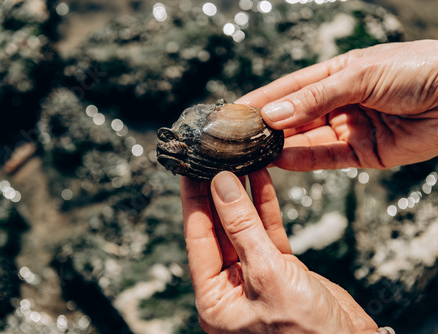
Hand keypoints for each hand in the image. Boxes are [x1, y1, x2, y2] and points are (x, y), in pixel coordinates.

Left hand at [180, 170, 377, 332]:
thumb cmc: (306, 332)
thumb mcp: (267, 275)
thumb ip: (242, 228)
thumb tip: (221, 185)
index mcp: (215, 299)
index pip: (197, 239)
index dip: (194, 201)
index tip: (191, 170)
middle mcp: (231, 286)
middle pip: (218, 229)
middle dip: (217, 194)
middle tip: (212, 159)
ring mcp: (256, 275)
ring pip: (244, 226)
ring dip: (241, 195)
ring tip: (236, 161)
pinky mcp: (280, 269)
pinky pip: (267, 231)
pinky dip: (264, 206)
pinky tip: (259, 179)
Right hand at [236, 40, 437, 170]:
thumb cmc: (416, 70)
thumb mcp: (359, 75)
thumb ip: (314, 98)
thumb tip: (272, 115)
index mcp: (335, 75)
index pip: (289, 88)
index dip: (262, 99)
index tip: (234, 111)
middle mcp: (338, 102)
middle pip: (293, 117)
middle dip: (266, 127)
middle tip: (236, 137)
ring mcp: (348, 128)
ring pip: (305, 140)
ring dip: (278, 146)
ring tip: (251, 151)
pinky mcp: (362, 152)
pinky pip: (326, 158)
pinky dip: (302, 160)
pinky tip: (278, 160)